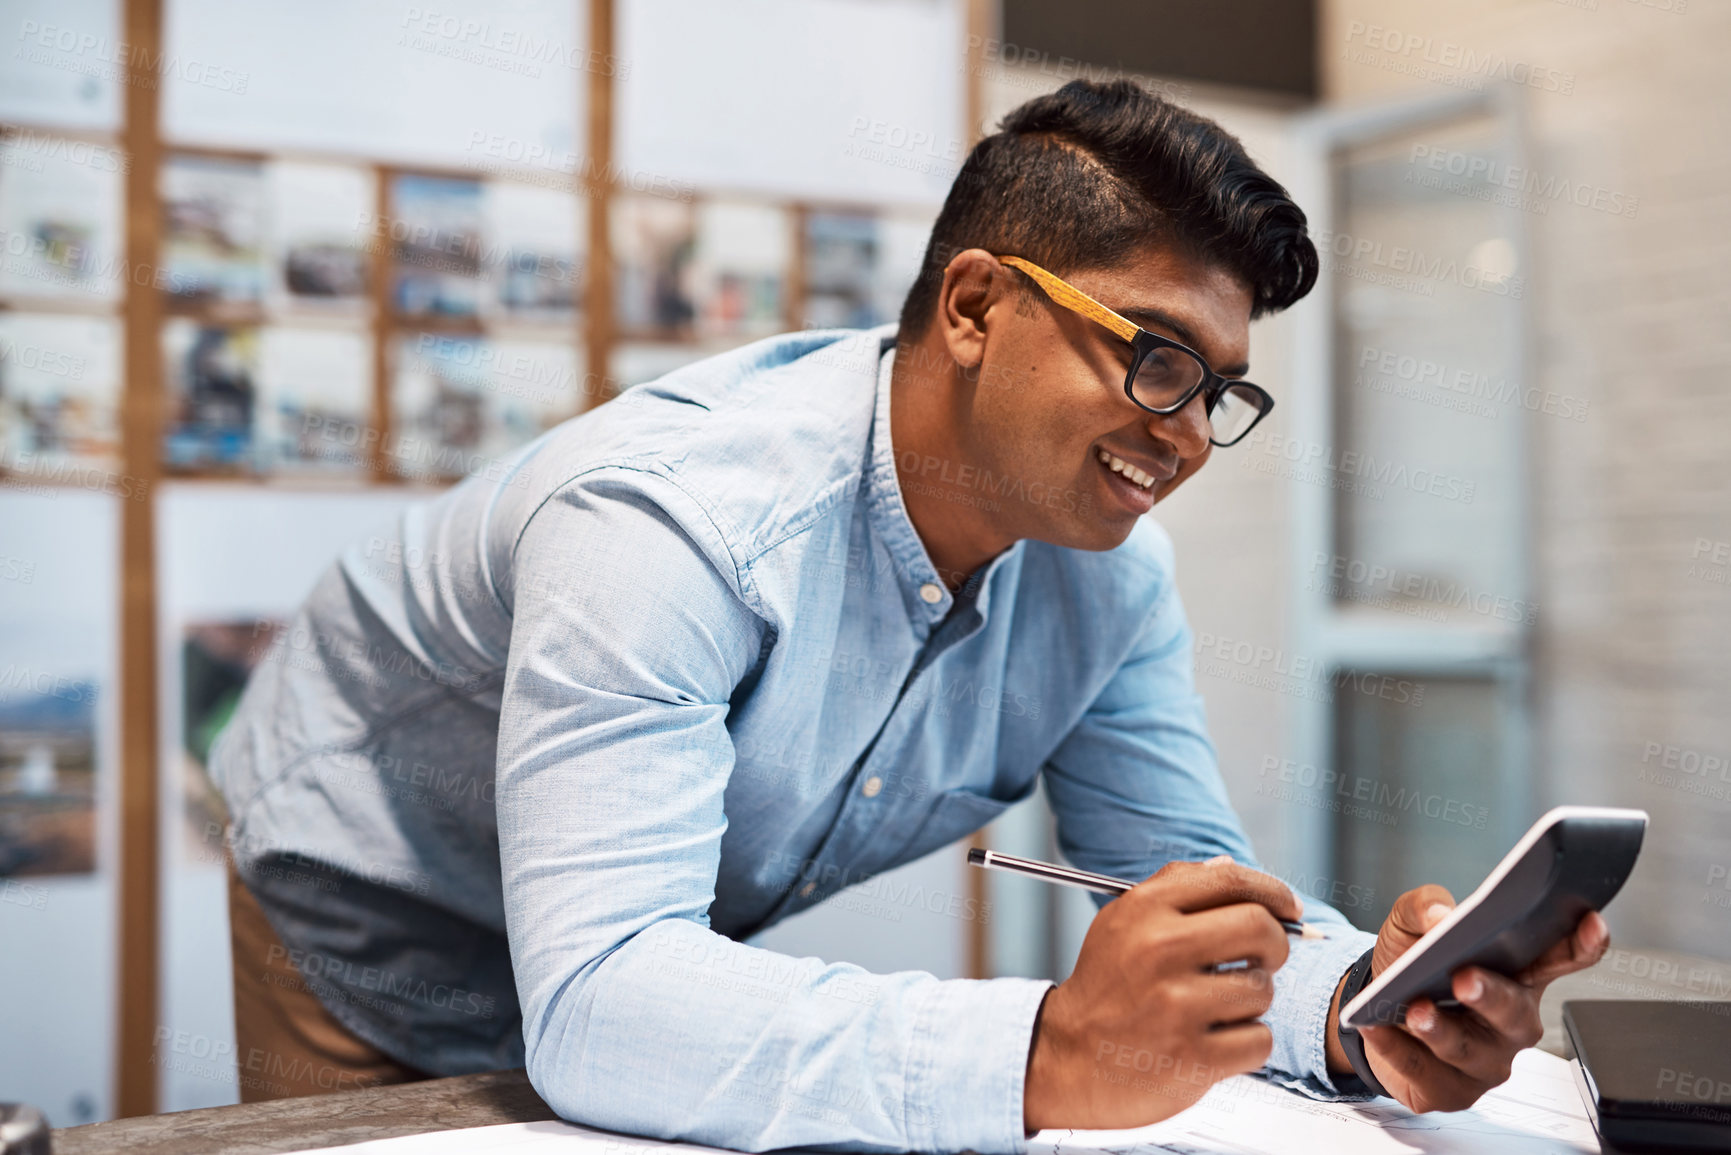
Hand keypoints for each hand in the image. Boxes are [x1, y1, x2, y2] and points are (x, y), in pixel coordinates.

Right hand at [1024, 857, 1300, 1132]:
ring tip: (1215, 1008)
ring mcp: (1176, 1006)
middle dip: (1276, 944)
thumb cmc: (1104, 989)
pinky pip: (1259, 1040)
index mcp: (1144, 911)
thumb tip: (1228, 865)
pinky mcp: (1193, 1057)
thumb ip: (1174, 889)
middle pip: (1260, 928)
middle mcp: (1159, 951)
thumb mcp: (1121, 923)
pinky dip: (1246, 1044)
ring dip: (1251, 1002)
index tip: (1289, 908)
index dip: (1272, 891)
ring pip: (1263, 989)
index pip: (1229, 880)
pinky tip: (1214, 1041)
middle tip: (1263, 959)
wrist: (1067, 1058)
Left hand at [1326, 884, 1610, 1112]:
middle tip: (1465, 978)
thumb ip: (1425, 905)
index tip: (1591, 922)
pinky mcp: (1450, 1091)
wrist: (1370, 1007)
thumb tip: (1439, 917)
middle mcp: (1511, 1021)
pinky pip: (1425, 1072)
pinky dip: (1396, 1048)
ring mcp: (1486, 1060)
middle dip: (1491, 996)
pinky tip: (1376, 1026)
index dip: (1582, 943)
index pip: (1561, 959)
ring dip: (1441, 1030)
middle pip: (1515, 1013)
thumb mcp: (1410, 922)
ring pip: (1469, 1050)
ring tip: (1415, 1010)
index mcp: (1517, 974)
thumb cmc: (1409, 963)